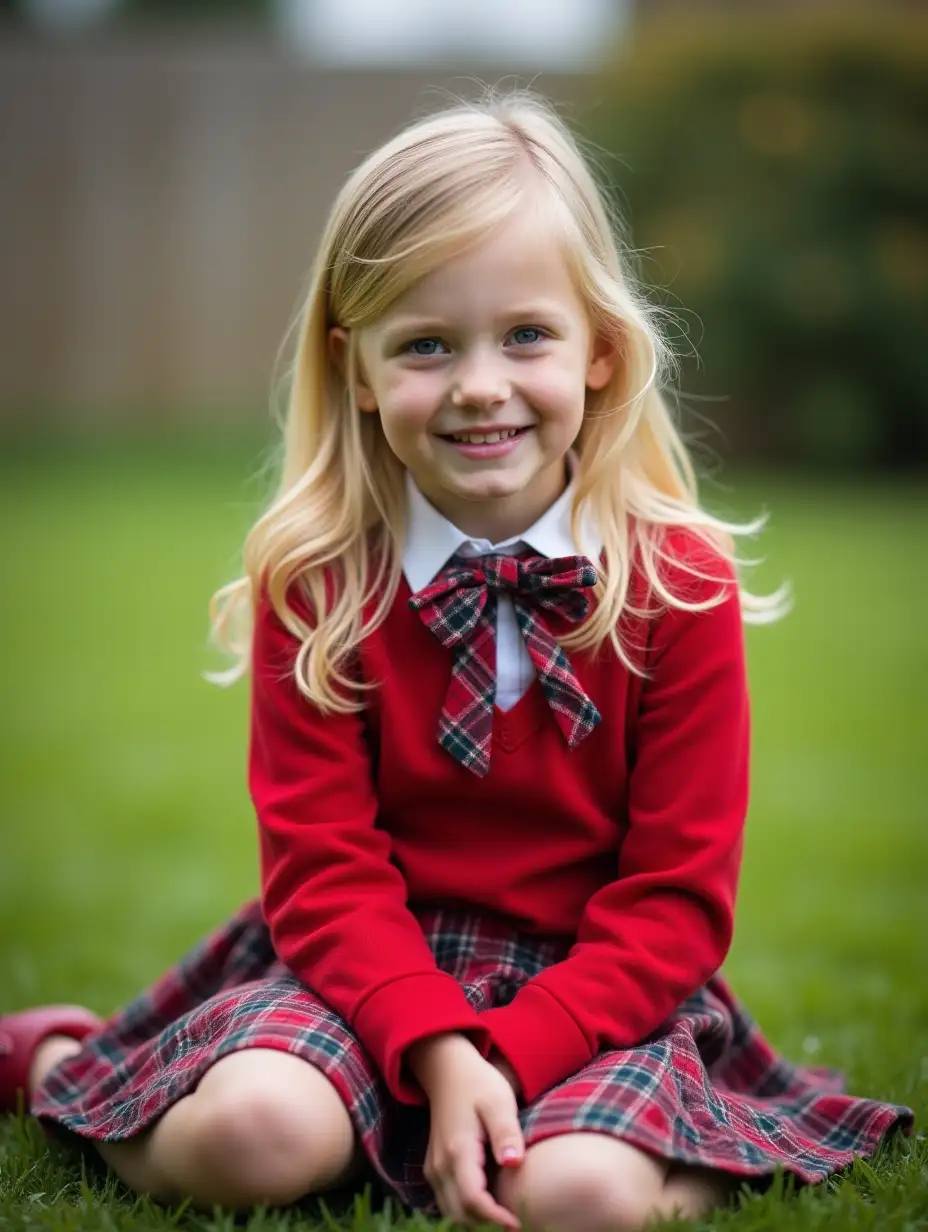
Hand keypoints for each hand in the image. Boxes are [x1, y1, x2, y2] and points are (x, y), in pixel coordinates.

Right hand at [408, 1034, 524, 1228]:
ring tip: (506, 1216)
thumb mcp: (499, 1101)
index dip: (496, 1218)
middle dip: (487, 1225)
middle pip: (460, 1214)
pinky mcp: (435, 1168)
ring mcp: (434, 1168)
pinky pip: (448, 1201)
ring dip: (476, 1221)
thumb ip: (506, 1133)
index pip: (473, 1200)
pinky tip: (491, 1203)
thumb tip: (514, 1164)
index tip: (520, 1223)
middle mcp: (440, 1165)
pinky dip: (467, 1211)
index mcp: (458, 1151)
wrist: (447, 1069)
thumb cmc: (478, 1083)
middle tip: (518, 1221)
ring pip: (451, 1212)